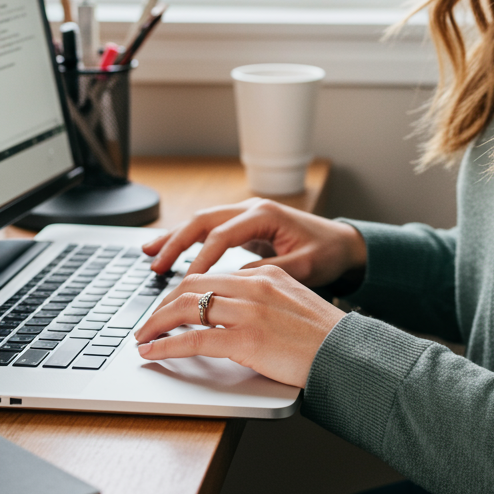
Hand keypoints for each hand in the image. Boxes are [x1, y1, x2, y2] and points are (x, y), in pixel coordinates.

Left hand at [134, 265, 343, 387]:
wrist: (346, 353)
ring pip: (187, 308)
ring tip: (142, 338)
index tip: (169, 308)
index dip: (183, 292)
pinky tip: (152, 353)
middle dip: (163, 304)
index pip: (212, 276)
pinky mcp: (246, 340)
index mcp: (267, 275)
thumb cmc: (324, 336)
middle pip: (193, 285)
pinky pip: (194, 339)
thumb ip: (264, 300)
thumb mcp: (293, 303)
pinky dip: (166, 346)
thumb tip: (234, 314)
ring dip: (156, 324)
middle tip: (147, 323)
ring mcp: (250, 312)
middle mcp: (255, 286)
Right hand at [141, 198, 366, 287]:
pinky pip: (211, 230)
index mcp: (266, 216)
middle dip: (176, 242)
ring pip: (204, 222)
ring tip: (149, 254)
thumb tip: (234, 282)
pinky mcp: (247, 226)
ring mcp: (249, 215)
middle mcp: (254, 209)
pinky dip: (190, 241)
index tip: (182, 284)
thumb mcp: (304, 266)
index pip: (222, 236)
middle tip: (153, 265)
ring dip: (177, 238)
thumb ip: (269, 271)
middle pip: (205, 221)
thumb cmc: (327, 254)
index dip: (199, 260)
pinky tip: (170, 252)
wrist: (344, 244)